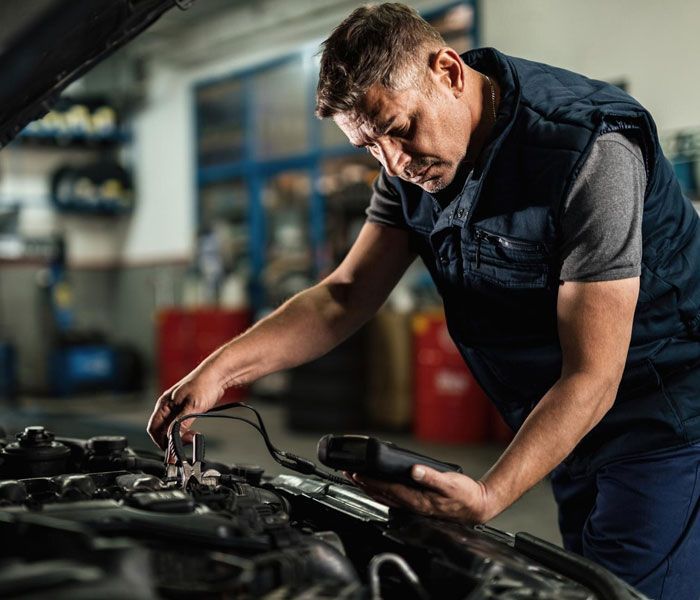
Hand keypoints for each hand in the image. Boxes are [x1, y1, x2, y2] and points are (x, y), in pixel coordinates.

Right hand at [146, 364, 224, 453]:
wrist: (217, 375)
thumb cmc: (204, 384)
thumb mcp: (192, 406)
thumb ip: (181, 422)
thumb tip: (172, 437)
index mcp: (164, 404)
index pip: (153, 428)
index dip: (159, 441)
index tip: (170, 450)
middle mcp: (167, 406)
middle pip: (161, 430)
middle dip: (170, 440)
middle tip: (183, 445)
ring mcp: (176, 407)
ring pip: (171, 428)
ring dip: (178, 436)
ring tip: (191, 438)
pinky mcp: (186, 409)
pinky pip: (180, 424)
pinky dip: (184, 431)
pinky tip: (193, 433)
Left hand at [351, 465, 493, 523]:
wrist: (476, 507)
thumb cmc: (465, 496)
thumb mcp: (451, 483)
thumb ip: (431, 477)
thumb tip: (414, 471)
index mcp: (417, 500)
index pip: (386, 489)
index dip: (370, 481)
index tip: (356, 472)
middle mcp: (411, 505)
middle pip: (380, 494)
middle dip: (362, 483)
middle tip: (347, 472)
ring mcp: (412, 506)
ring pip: (383, 497)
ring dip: (368, 487)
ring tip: (355, 477)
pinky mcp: (415, 504)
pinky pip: (391, 498)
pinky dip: (379, 490)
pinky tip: (375, 485)